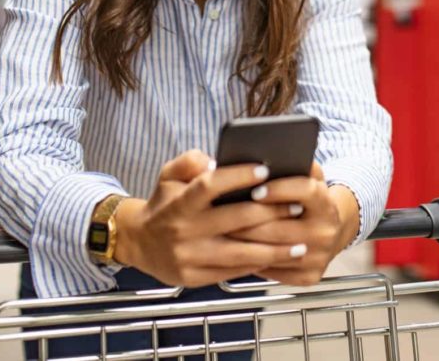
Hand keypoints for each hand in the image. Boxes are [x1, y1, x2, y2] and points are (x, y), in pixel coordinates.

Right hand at [113, 150, 305, 287]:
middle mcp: (183, 230)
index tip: (266, 169)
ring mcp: (188, 257)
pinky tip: (279, 258)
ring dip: (274, 248)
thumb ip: (190, 161)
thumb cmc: (165, 203)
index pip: (210, 185)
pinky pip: (232, 271)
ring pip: (240, 252)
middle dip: (271, 212)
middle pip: (235, 220)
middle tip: (297, 206)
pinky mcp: (192, 277)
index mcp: (179, 202)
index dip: (238, 176)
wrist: (138, 242)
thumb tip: (217, 161)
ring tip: (300, 244)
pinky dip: (258, 265)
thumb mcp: (168, 175)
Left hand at [228, 163, 360, 286]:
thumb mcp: (309, 177)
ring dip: (244, 242)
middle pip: (280, 227)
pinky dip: (252, 261)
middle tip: (221, 214)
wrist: (333, 232)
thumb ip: (296, 164)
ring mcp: (319, 257)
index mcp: (327, 203)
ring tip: (221, 231)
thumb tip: (270, 157)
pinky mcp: (309, 277)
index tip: (255, 190)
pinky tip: (235, 251)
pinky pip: (272, 270)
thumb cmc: (309, 199)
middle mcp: (326, 231)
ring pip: (272, 251)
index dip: (280, 189)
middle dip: (248, 220)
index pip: (306, 191)